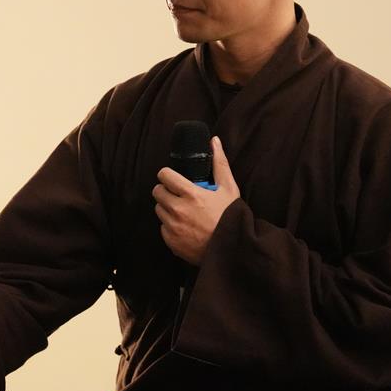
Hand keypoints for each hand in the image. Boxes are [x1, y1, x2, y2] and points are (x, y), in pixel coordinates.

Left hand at [152, 136, 240, 265]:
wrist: (233, 250)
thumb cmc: (231, 217)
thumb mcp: (229, 188)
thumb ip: (219, 163)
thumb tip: (214, 140)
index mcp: (191, 194)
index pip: (164, 175)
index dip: (168, 175)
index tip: (173, 178)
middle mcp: (178, 210)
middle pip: (157, 192)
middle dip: (166, 191)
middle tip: (178, 195)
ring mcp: (173, 227)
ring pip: (159, 210)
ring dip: (167, 208)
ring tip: (183, 212)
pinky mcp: (171, 242)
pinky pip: (163, 228)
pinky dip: (170, 226)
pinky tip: (185, 227)